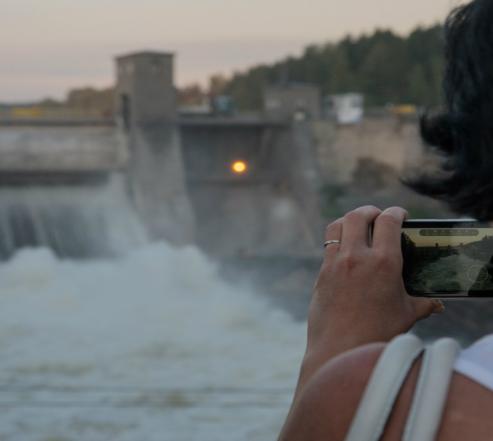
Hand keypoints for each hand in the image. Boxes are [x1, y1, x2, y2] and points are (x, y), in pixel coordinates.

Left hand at [299, 206, 443, 388]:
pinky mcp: (322, 273)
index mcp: (384, 262)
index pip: (388, 221)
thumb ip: (423, 304)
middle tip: (377, 216)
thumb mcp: (406, 315)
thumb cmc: (377, 333)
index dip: (396, 212)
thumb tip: (436, 304)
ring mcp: (336, 263)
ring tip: (357, 225)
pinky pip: (328, 245)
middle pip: (359, 215)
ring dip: (349, 220)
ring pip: (338, 225)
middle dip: (370, 211)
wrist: (340, 348)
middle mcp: (357, 256)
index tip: (400, 214)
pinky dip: (337, 239)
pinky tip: (344, 248)